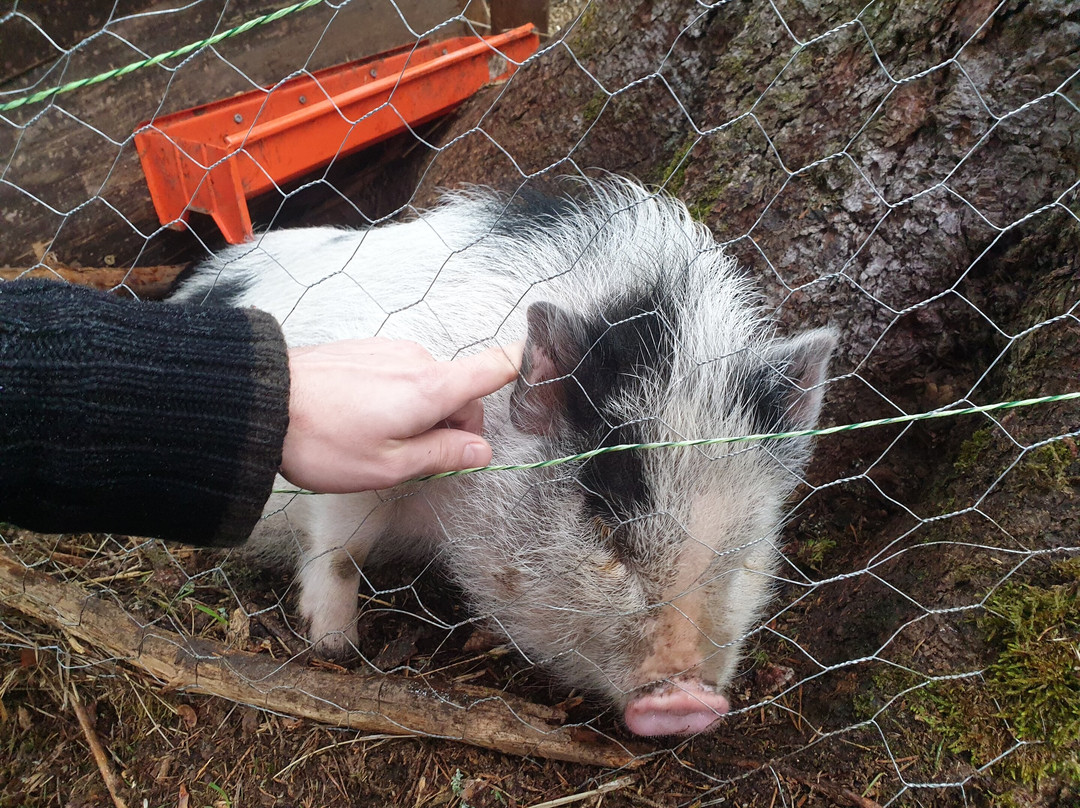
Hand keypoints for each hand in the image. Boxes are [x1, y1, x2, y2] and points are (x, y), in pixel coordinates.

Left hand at [280, 339, 521, 491]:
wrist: (260, 404)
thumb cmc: (323, 441)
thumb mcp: (389, 466)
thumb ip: (442, 455)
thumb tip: (481, 452)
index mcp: (431, 387)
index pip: (495, 365)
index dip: (526, 365)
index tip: (545, 370)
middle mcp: (417, 360)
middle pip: (461, 390)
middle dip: (453, 425)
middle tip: (417, 459)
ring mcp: (390, 352)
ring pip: (430, 386)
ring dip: (422, 415)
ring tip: (379, 444)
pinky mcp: (367, 351)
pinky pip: (402, 377)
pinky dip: (399, 401)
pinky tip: (364, 422)